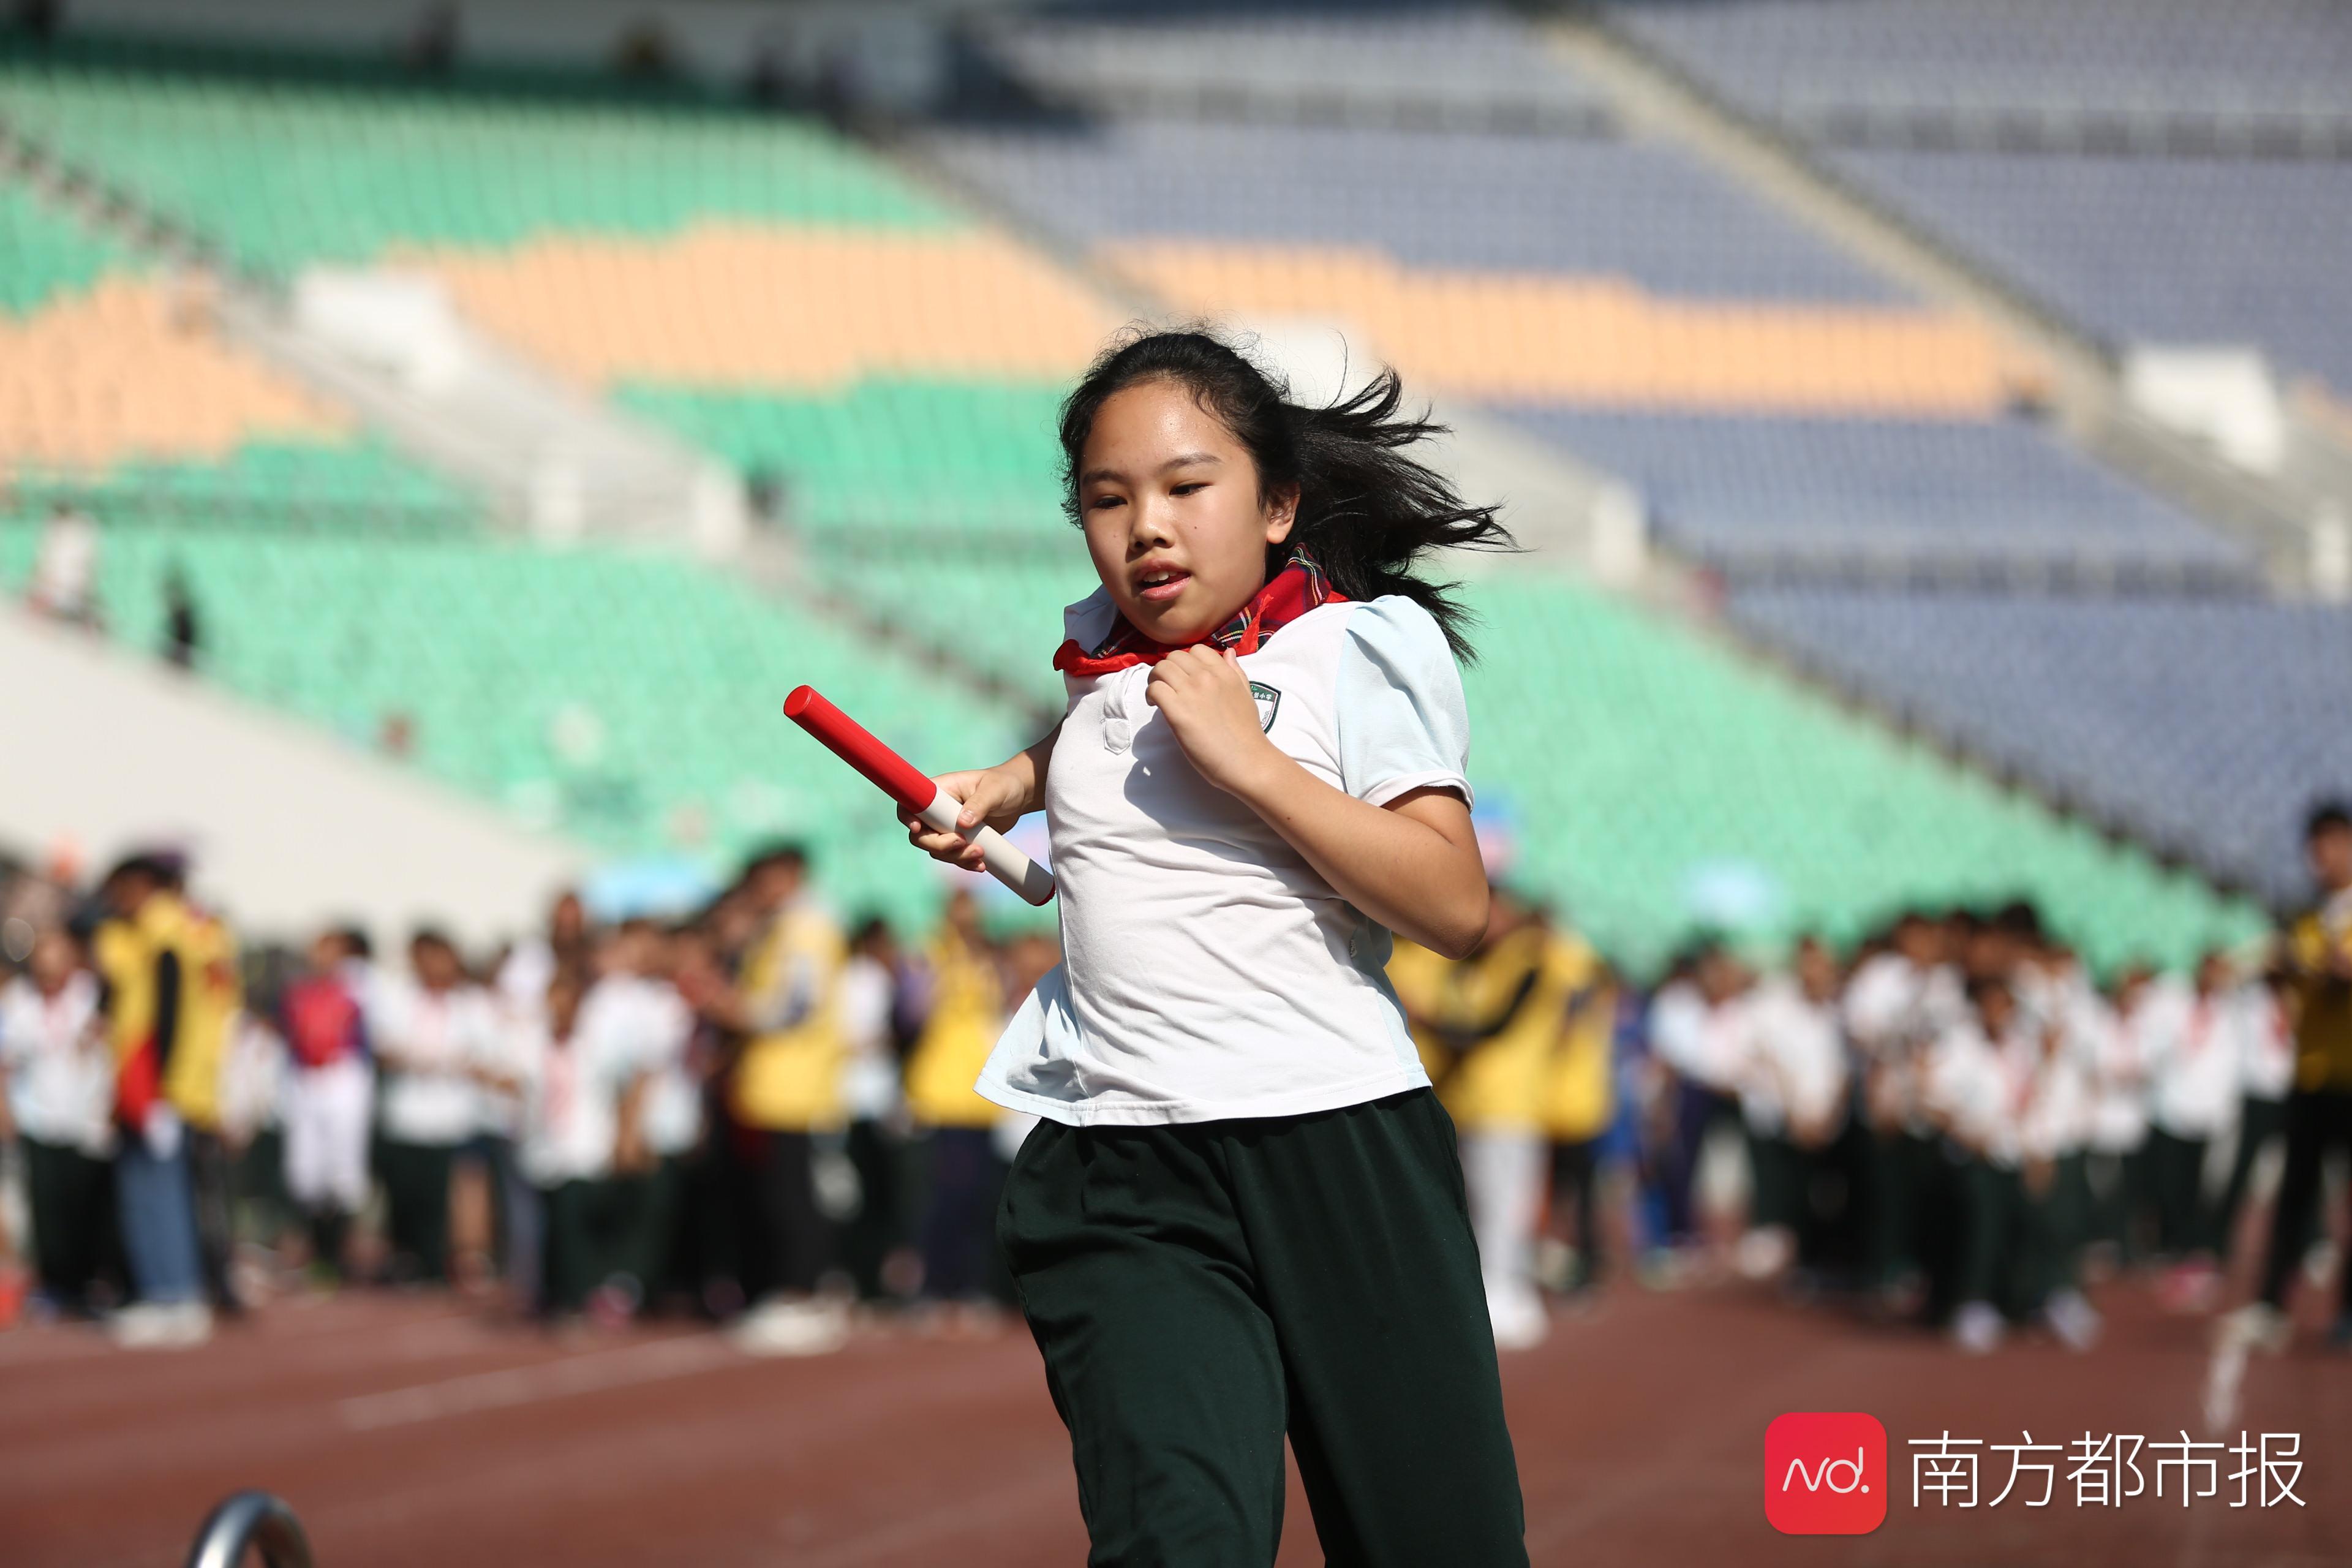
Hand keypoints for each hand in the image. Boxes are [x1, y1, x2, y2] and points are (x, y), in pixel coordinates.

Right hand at [900, 766, 1030, 872]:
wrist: (1018, 797)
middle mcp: (938, 811)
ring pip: (937, 851)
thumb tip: (962, 823)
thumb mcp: (994, 790)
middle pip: (921, 835)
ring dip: (956, 857)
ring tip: (980, 852)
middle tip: (962, 843)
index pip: (911, 803)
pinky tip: (981, 864)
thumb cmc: (1004, 784)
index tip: (918, 828)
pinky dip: (965, 864)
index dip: (907, 817)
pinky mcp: (960, 841)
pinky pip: (954, 858)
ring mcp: (947, 828)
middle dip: (939, 845)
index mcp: (940, 791)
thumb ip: (979, 804)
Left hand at [1145, 646, 1277, 794]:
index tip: (1184, 677)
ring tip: (1159, 697)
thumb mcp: (1246, 694)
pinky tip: (1156, 706)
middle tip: (1167, 687)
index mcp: (1224, 672)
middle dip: (1168, 669)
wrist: (1247, 760)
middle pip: (1174, 657)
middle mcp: (1207, 677)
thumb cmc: (1247, 733)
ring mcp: (1192, 693)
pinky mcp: (1178, 712)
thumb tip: (1228, 652)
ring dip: (1155, 680)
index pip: (1197, 650)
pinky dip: (1151, 695)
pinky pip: (1155, 689)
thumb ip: (1235, 671)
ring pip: (1161, 669)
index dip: (1186, 662)